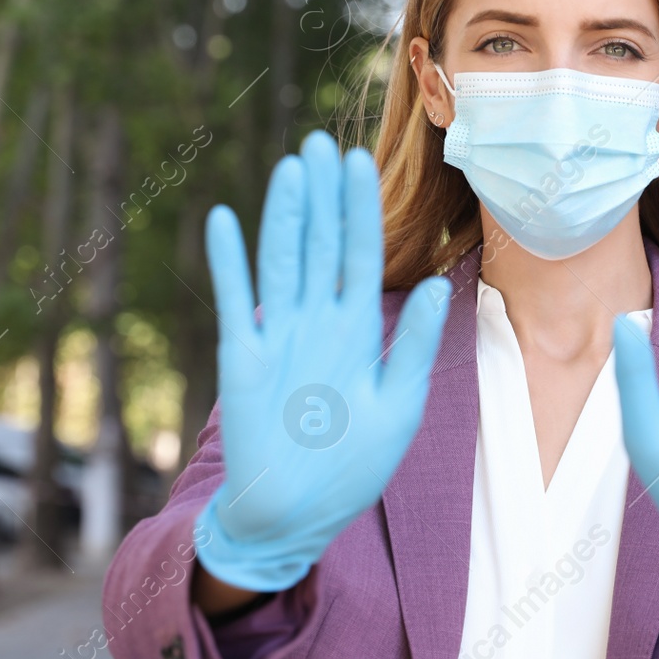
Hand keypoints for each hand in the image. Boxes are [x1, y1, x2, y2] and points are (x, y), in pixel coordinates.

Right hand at [193, 131, 451, 592]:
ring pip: (282, 260)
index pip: (360, 254)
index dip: (360, 209)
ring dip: (285, 214)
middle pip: (319, 244)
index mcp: (356, 328)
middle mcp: (316, 321)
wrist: (294, 516)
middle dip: (323, 195)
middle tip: (323, 142)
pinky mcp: (240, 356)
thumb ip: (412, 345)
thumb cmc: (352, 466)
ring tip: (292, 168)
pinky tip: (224, 220)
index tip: (362, 162)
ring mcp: (276, 334)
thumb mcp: (398, 406)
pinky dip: (229, 261)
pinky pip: (235, 300)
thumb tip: (433, 285)